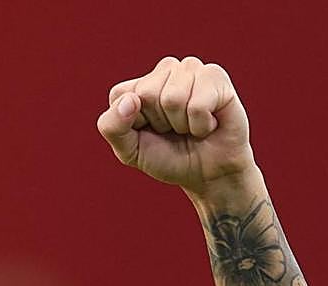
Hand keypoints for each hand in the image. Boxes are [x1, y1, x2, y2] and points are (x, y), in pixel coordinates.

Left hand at [97, 56, 254, 193]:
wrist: (208, 173)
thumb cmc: (168, 158)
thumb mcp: (129, 151)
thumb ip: (112, 127)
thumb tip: (129, 100)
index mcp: (138, 85)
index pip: (120, 94)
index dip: (132, 123)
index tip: (148, 132)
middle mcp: (163, 71)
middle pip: (148, 94)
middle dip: (160, 123)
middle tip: (174, 130)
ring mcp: (190, 69)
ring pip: (173, 98)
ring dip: (182, 124)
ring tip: (190, 126)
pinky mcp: (215, 76)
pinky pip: (198, 104)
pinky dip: (201, 125)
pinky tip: (208, 124)